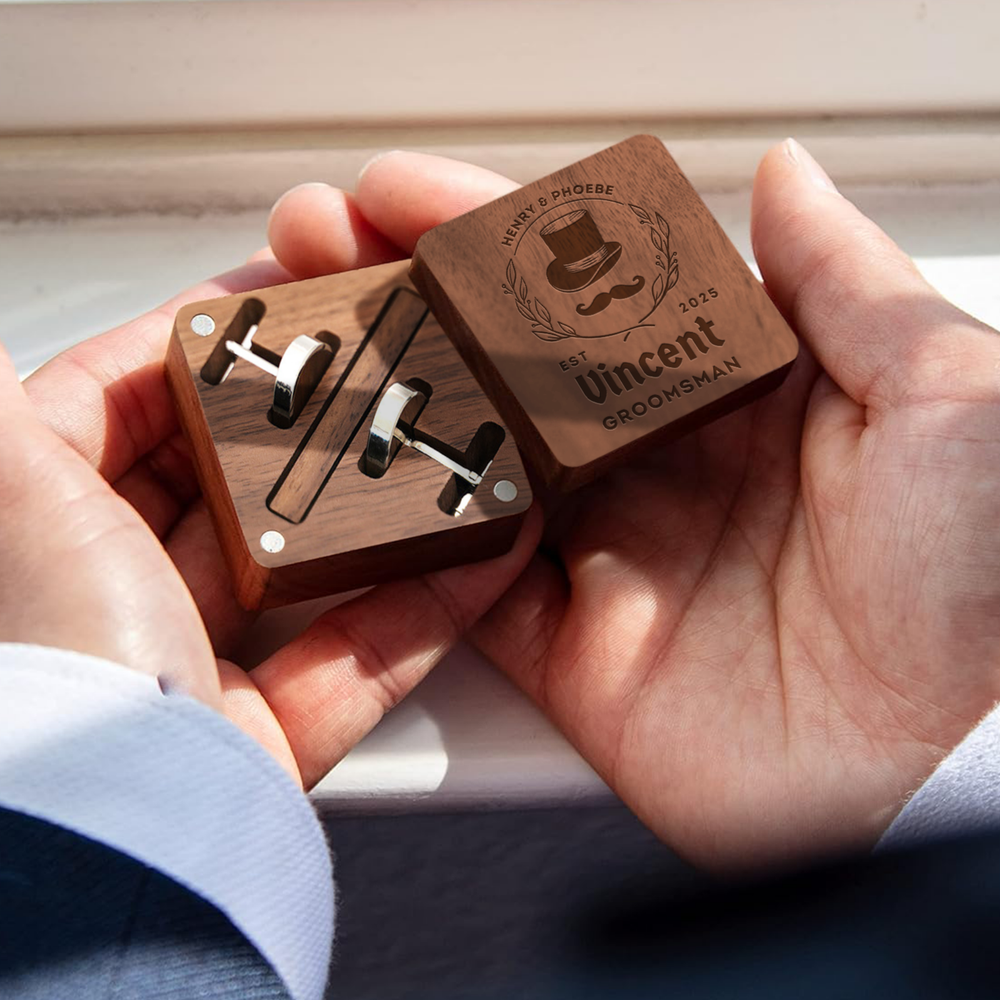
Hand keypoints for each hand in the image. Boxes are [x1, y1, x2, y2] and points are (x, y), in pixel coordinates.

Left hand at [3, 251, 538, 787]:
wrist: (111, 840)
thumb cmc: (52, 664)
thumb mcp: (13, 489)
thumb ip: (2, 409)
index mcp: (47, 520)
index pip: (126, 400)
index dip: (202, 343)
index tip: (275, 306)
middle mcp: (115, 588)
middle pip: (229, 477)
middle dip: (303, 425)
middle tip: (375, 371)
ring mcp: (194, 660)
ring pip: (306, 566)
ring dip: (378, 515)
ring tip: (438, 451)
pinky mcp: (267, 729)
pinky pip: (361, 654)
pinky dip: (423, 608)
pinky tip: (477, 553)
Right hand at [270, 141, 999, 866]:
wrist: (977, 766)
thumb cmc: (991, 577)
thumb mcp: (945, 388)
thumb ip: (838, 282)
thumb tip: (781, 178)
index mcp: (738, 399)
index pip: (587, 297)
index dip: (493, 235)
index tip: (403, 192)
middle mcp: (664, 477)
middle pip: (508, 378)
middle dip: (405, 306)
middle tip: (316, 249)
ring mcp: (614, 568)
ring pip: (473, 478)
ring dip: (387, 412)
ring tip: (307, 346)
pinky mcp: (582, 664)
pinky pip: (473, 603)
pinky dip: (415, 554)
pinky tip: (353, 490)